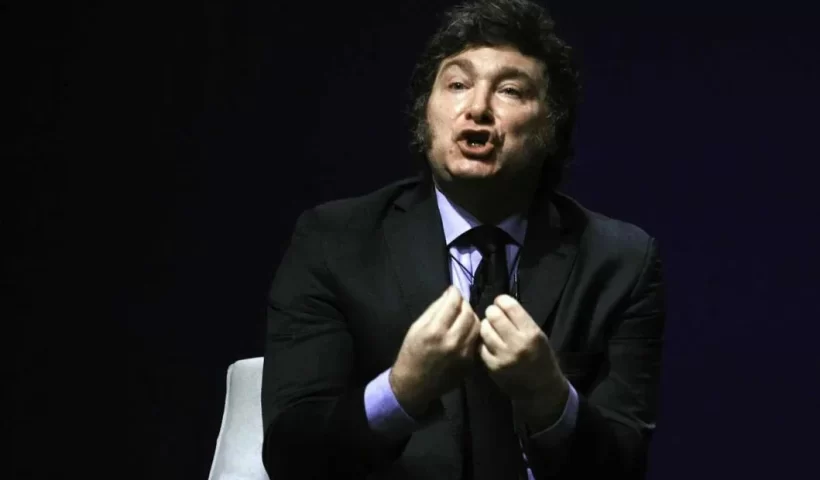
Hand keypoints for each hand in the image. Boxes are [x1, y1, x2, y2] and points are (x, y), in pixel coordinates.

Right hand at [390, 286, 480, 417]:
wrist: (414, 384)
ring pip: (476, 325)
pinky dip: (472, 331)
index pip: (453, 303)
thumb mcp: (416, 327)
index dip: (454, 293)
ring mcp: (463, 353)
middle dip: (464, 303)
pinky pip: (476, 340)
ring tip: (463, 315)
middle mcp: (452, 341)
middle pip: (468, 312)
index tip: (453, 290)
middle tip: (458, 303)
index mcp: (435, 331)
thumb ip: (434, 309)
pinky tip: (464, 330)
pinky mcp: (469, 362)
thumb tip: (449, 295)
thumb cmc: (411, 353)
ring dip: (471, 316)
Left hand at [477, 294, 568, 428]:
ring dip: (485, 326)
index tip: (500, 302)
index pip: (510, 307)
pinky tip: (489, 343)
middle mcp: (517, 343)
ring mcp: (503, 356)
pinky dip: (483, 343)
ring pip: (484, 330)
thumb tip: (500, 305)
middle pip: (494, 316)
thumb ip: (521, 321)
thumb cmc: (541, 358)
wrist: (541, 389)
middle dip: (492, 312)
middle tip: (492, 314)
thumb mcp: (538, 336)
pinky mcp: (493, 367)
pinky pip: (481, 347)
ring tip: (490, 327)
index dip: (502, 300)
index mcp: (531, 333)